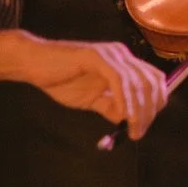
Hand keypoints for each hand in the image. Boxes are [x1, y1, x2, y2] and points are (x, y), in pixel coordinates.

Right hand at [18, 37, 168, 137]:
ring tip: (133, 129)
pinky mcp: (96, 56)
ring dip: (139, 109)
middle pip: (150, 82)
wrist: (31, 63)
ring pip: (137, 82)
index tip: (145, 125)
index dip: (156, 103)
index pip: (154, 80)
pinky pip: (118, 79)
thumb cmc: (60, 79)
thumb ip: (110, 107)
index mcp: (124, 62)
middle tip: (139, 132)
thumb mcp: (90, 98)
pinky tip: (122, 115)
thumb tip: (127, 121)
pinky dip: (124, 99)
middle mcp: (122, 55)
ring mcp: (110, 54)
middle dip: (150, 110)